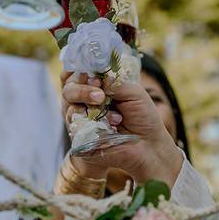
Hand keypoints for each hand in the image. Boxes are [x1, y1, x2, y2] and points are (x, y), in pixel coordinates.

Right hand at [61, 72, 182, 186]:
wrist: (149, 146)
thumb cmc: (144, 118)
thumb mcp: (133, 92)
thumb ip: (113, 83)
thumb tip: (94, 77)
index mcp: (98, 89)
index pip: (79, 75)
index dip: (82, 73)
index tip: (94, 77)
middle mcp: (86, 103)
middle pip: (69, 89)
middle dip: (82, 90)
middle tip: (100, 95)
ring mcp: (81, 121)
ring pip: (70, 107)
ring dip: (93, 109)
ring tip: (117, 118)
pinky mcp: (81, 138)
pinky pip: (75, 127)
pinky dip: (92, 126)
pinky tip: (110, 130)